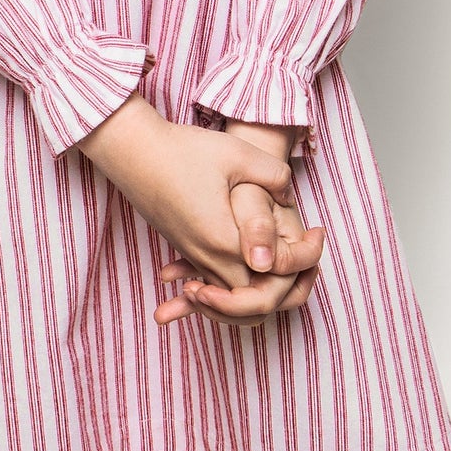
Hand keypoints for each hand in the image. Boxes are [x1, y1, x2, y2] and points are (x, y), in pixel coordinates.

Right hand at [157, 118, 324, 327]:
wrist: (132, 151)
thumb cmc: (183, 150)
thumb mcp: (237, 154)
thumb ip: (274, 177)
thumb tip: (290, 198)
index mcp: (226, 241)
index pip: (276, 276)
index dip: (305, 258)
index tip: (318, 229)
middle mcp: (208, 258)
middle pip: (256, 300)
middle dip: (287, 285)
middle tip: (306, 255)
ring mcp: (193, 256)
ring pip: (233, 299)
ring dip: (260, 291)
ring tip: (286, 264)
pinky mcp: (184, 249)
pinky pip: (213, 284)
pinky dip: (234, 287)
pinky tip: (257, 261)